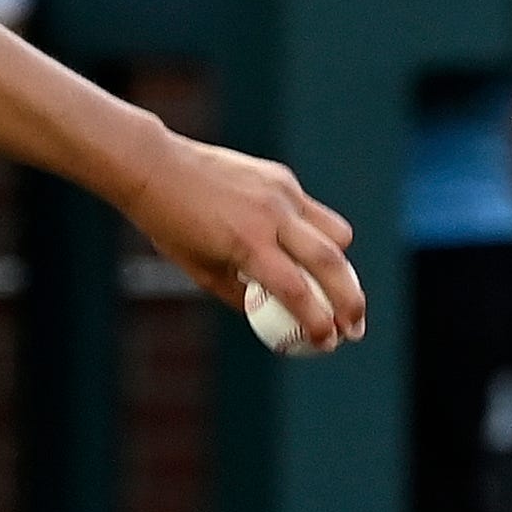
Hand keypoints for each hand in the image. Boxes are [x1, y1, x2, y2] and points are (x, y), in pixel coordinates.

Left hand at [116, 131, 365, 349]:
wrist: (156, 168)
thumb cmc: (171, 226)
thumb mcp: (200, 270)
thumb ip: (238, 293)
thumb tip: (269, 316)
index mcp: (246, 244)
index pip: (296, 290)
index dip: (318, 321)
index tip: (328, 343)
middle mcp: (272, 217)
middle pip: (331, 263)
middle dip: (351, 301)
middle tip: (355, 329)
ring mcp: (282, 194)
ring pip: (336, 234)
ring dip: (342, 266)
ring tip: (337, 291)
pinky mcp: (283, 179)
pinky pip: (314, 213)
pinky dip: (317, 236)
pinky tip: (304, 251)